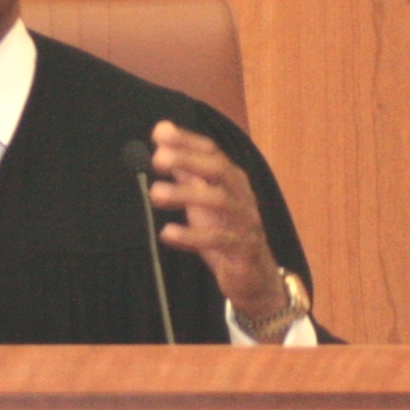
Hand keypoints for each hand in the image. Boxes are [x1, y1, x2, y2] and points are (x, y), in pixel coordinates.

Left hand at [144, 123, 294, 339]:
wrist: (254, 276)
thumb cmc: (225, 230)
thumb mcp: (202, 198)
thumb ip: (184, 169)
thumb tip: (161, 133)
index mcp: (232, 179)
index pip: (212, 151)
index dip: (187, 141)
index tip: (159, 133)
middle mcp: (242, 195)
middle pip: (219, 169)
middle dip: (189, 160)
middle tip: (157, 159)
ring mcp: (246, 221)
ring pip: (221, 201)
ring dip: (186, 195)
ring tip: (155, 193)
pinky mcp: (244, 249)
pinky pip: (220, 239)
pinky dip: (193, 236)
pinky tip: (168, 233)